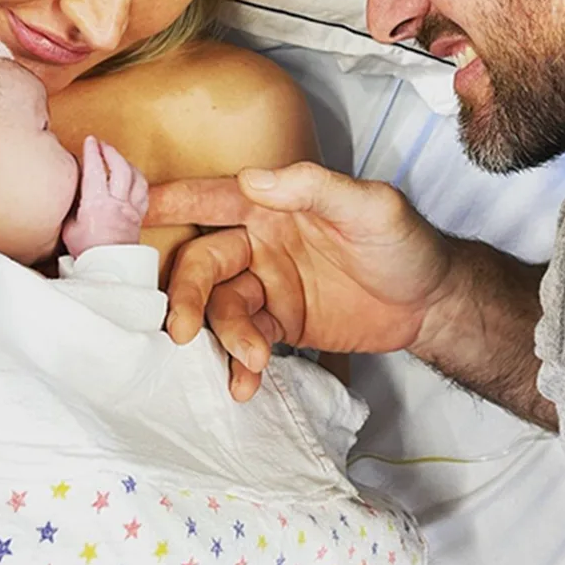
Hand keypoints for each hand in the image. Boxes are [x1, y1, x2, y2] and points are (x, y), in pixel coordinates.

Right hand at [60, 136, 149, 258]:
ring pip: (135, 177)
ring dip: (126, 163)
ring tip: (117, 157)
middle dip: (110, 152)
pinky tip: (132, 176)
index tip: (89, 140)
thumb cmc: (87, 251)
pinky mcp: (138, 217)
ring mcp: (130, 209)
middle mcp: (116, 203)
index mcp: (96, 203)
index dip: (92, 152)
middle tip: (102, 144)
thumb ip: (72, 207)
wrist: (110, 270)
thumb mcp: (69, 228)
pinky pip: (143, 192)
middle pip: (119, 168)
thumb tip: (70, 193)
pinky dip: (138, 180)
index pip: (95, 170)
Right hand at [147, 162, 454, 400]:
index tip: (129, 212)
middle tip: (181, 330)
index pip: (210, 198)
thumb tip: (251, 180)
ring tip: (249, 361)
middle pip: (202, 263)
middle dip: (186, 295)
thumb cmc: (405, 243)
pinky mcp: (278, 324)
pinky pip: (245, 341)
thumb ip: (313, 186)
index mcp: (270, 205)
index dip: (169, 202)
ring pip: (220, 307)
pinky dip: (239, 363)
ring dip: (224, 336)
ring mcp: (265, 285)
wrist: (435, 305)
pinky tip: (245, 384)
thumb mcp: (371, 205)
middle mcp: (258, 243)